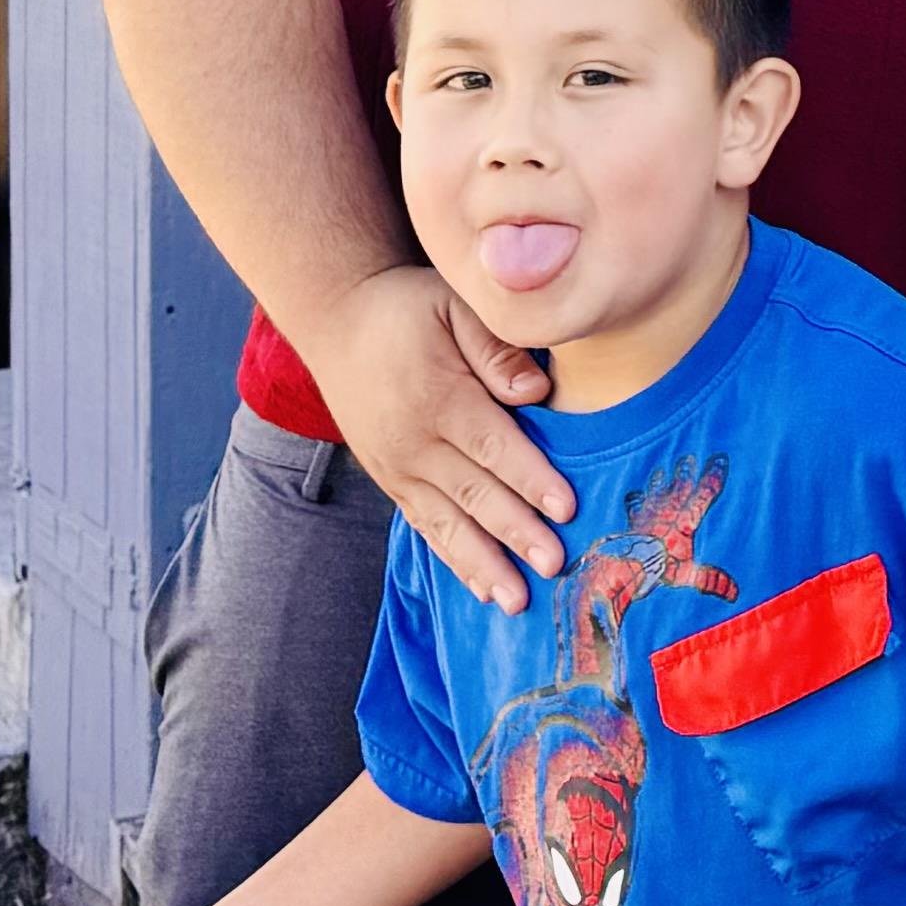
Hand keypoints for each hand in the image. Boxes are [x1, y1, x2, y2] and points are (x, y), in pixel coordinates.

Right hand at [303, 264, 570, 611]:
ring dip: (484, 564)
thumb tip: (537, 389)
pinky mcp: (391, 481)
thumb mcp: (452, 304)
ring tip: (518, 601)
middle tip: (555, 564)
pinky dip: (455, 559)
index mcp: (438, 397)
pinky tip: (483, 588)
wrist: (338, 321)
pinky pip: (426, 526)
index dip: (531, 478)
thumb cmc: (409, 309)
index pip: (492, 445)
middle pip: (474, 493)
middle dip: (516, 532)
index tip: (567, 508)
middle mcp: (414, 441)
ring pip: (447, 523)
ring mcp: (398, 467)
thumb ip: (496, 346)